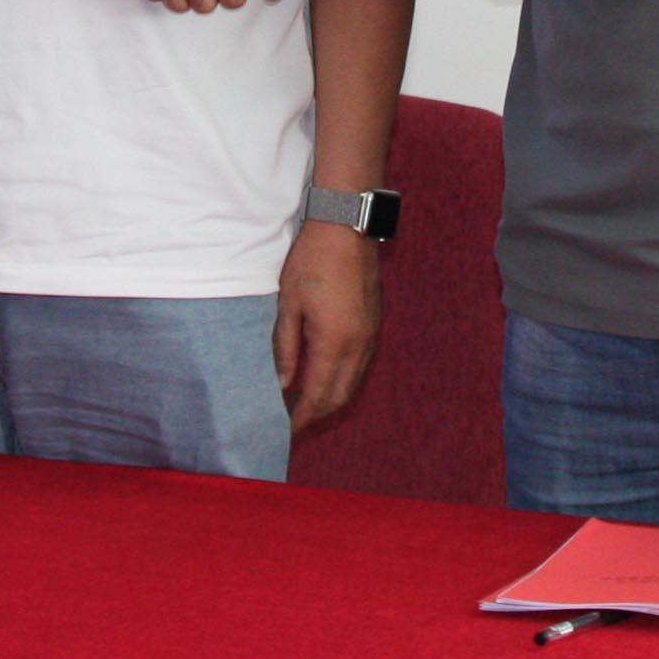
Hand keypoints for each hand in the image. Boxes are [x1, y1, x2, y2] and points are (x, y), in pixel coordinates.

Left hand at [275, 217, 382, 430]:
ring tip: (304, 404)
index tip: (282, 430)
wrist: (347, 227)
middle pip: (338, 397)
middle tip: (290, 422)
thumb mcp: (289, 303)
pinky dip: (342, 380)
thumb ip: (286, 347)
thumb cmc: (313, 261)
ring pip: (352, 384)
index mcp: (334, 342)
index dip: (300, 418)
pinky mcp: (375, 325)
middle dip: (315, 414)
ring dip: (330, 399)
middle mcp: (358, 345)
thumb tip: (283, 383)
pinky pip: (361, 366)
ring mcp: (371, 336)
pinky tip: (324, 376)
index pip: (316, 396)